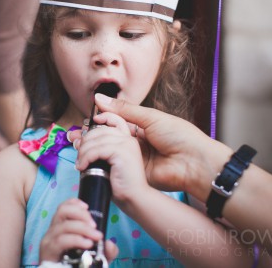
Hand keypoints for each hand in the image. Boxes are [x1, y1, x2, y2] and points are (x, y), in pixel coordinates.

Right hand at [39, 198, 117, 262]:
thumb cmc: (79, 266)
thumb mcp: (96, 257)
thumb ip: (106, 251)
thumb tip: (109, 244)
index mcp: (61, 227)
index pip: (63, 206)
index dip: (75, 203)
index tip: (88, 207)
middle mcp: (53, 231)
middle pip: (62, 210)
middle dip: (81, 214)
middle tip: (94, 226)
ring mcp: (49, 240)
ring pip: (64, 225)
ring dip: (82, 228)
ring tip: (96, 237)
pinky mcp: (48, 251)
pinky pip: (61, 240)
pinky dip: (76, 239)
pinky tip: (87, 244)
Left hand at [75, 112, 149, 207]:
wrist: (134, 198)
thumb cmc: (120, 184)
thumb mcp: (107, 163)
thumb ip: (97, 151)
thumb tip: (78, 141)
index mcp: (127, 140)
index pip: (115, 119)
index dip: (101, 117)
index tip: (85, 126)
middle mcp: (128, 139)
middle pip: (100, 130)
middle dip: (85, 141)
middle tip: (78, 155)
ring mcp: (126, 144)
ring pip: (96, 140)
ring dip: (83, 152)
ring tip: (79, 164)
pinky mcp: (122, 152)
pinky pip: (97, 150)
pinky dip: (86, 158)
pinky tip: (82, 166)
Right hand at [93, 95, 231, 199]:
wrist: (194, 163)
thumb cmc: (180, 136)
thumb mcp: (150, 117)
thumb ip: (124, 109)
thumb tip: (99, 98)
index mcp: (141, 127)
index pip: (115, 122)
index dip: (101, 120)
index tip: (90, 119)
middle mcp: (135, 142)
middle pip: (109, 137)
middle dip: (93, 135)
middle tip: (78, 134)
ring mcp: (133, 158)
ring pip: (109, 151)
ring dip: (94, 147)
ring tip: (80, 143)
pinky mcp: (133, 173)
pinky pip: (115, 166)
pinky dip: (104, 160)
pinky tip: (92, 155)